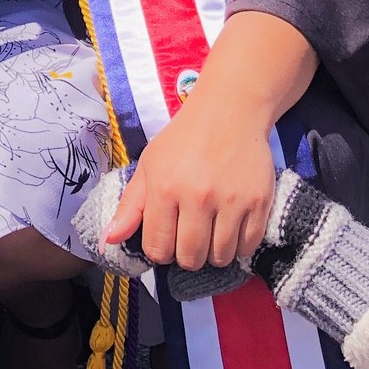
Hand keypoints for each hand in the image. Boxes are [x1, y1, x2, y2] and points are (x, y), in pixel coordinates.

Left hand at [102, 89, 274, 271]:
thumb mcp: (149, 165)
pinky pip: (248, 246)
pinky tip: (231, 228)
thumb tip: (110, 240)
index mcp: (165, 188)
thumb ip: (130, 205)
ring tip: (211, 232)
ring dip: (214, 253)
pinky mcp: (259, 202)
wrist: (230, 111)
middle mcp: (198, 197)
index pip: (158, 249)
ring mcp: (231, 201)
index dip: (160, 250)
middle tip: (189, 236)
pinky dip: (239, 246)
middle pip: (190, 258)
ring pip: (220, 257)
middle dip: (186, 255)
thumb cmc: (184, 139)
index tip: (167, 237)